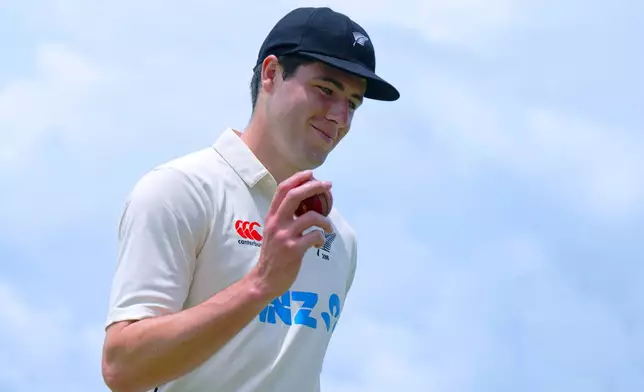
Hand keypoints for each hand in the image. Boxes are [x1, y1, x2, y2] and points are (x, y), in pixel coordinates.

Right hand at [248, 170, 332, 299]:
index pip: (282, 189)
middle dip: (314, 187)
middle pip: (295, 196)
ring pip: (311, 217)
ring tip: (328, 227)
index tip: (311, 174)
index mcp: (271, 216)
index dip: (298, 178)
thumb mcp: (273, 231)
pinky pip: (314, 236)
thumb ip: (284, 218)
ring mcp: (284, 236)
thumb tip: (306, 204)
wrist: (264, 280)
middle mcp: (276, 223)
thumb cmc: (273, 255)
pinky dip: (321, 237)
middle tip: (327, 185)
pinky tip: (319, 242)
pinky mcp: (293, 250)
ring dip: (324, 220)